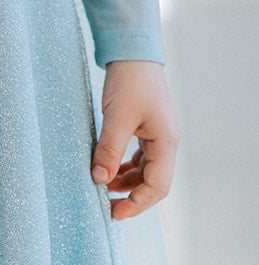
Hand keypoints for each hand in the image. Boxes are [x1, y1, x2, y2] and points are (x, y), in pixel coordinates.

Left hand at [91, 59, 178, 220]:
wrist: (132, 51)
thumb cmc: (129, 81)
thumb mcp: (116, 117)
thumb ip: (109, 150)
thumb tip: (99, 179)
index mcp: (165, 143)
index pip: (156, 186)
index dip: (136, 204)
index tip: (114, 213)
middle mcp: (165, 143)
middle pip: (153, 182)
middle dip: (132, 196)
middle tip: (107, 206)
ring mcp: (156, 135)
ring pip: (145, 170)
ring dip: (126, 181)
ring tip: (103, 187)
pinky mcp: (145, 127)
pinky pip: (139, 156)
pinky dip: (125, 166)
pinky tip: (108, 168)